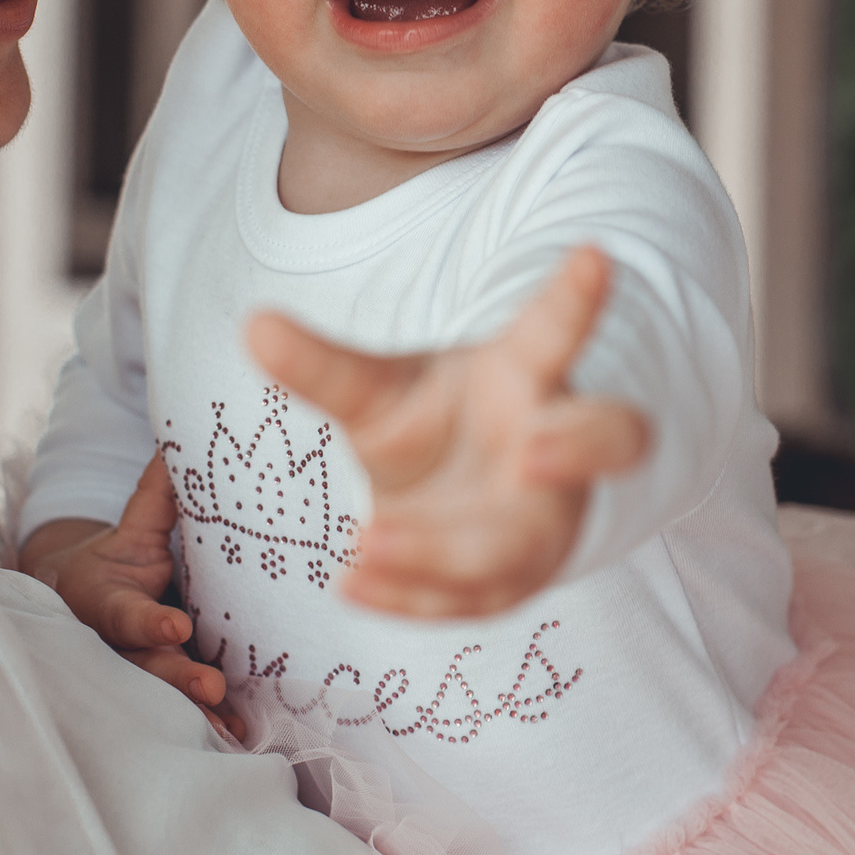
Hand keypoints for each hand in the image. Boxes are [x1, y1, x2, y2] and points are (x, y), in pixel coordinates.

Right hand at [19, 456, 244, 741]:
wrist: (90, 603)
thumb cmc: (121, 559)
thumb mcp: (132, 527)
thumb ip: (157, 495)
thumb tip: (180, 438)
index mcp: (103, 601)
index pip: (123, 615)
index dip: (147, 622)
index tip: (177, 626)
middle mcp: (117, 646)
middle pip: (144, 666)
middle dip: (176, 678)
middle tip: (210, 687)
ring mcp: (139, 672)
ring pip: (162, 696)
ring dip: (195, 712)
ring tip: (229, 725)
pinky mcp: (162, 690)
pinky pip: (183, 712)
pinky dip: (209, 726)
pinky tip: (241, 737)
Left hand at [245, 245, 651, 618]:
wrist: (450, 500)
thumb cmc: (434, 423)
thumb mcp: (379, 389)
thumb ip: (324, 366)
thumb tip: (252, 324)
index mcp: (531, 376)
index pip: (558, 335)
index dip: (577, 301)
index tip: (592, 256)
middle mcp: (553, 446)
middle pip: (602, 439)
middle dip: (573, 449)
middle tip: (531, 455)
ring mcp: (539, 521)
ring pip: (521, 543)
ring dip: (447, 548)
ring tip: (367, 539)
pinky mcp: (506, 583)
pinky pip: (466, 598)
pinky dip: (406, 593)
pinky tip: (347, 581)